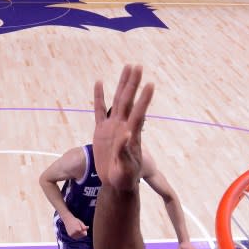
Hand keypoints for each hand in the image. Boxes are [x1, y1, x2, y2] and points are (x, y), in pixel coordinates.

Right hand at [63, 215, 88, 238]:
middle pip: (82, 236)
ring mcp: (72, 234)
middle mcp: (74, 233)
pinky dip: (76, 235)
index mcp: (78, 230)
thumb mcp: (80, 222)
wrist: (67, 219)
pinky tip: (75, 231)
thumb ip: (84, 226)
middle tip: (80, 228)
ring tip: (77, 229)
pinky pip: (75, 237)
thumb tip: (87, 228)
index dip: (85, 231)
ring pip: (78, 237)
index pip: (85, 234)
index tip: (83, 228)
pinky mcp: (70, 235)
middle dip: (82, 233)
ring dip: (79, 234)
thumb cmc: (75, 220)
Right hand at [92, 65, 152, 191]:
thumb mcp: (126, 168)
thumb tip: (126, 134)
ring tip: (128, 68)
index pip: (138, 113)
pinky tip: (99, 83)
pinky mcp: (102, 130)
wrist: (117, 182)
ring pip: (118, 100)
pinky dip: (99, 97)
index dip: (144, 100)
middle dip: (133, 84)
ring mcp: (113, 126)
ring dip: (123, 84)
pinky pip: (99, 110)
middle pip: (128, 101)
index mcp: (132, 135)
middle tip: (137, 66)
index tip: (149, 85)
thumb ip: (125, 152)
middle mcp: (124, 126)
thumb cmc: (125, 177)